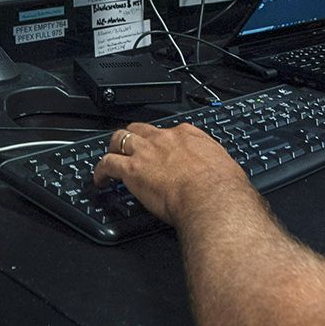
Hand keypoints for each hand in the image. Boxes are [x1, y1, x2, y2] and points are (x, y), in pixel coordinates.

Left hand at [92, 122, 252, 224]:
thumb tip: (221, 174)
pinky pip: (107, 163)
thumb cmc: (222, 187)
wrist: (211, 197)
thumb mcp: (225, 167)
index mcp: (188, 136)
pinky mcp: (132, 169)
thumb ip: (216, 166)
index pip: (170, 131)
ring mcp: (146, 151)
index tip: (161, 149)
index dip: (162, 140)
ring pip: (120, 139)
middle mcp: (165, 139)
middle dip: (133, 137)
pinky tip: (99, 180)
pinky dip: (100, 171)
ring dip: (114, 147)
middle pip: (141, 129)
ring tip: (110, 156)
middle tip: (130, 147)